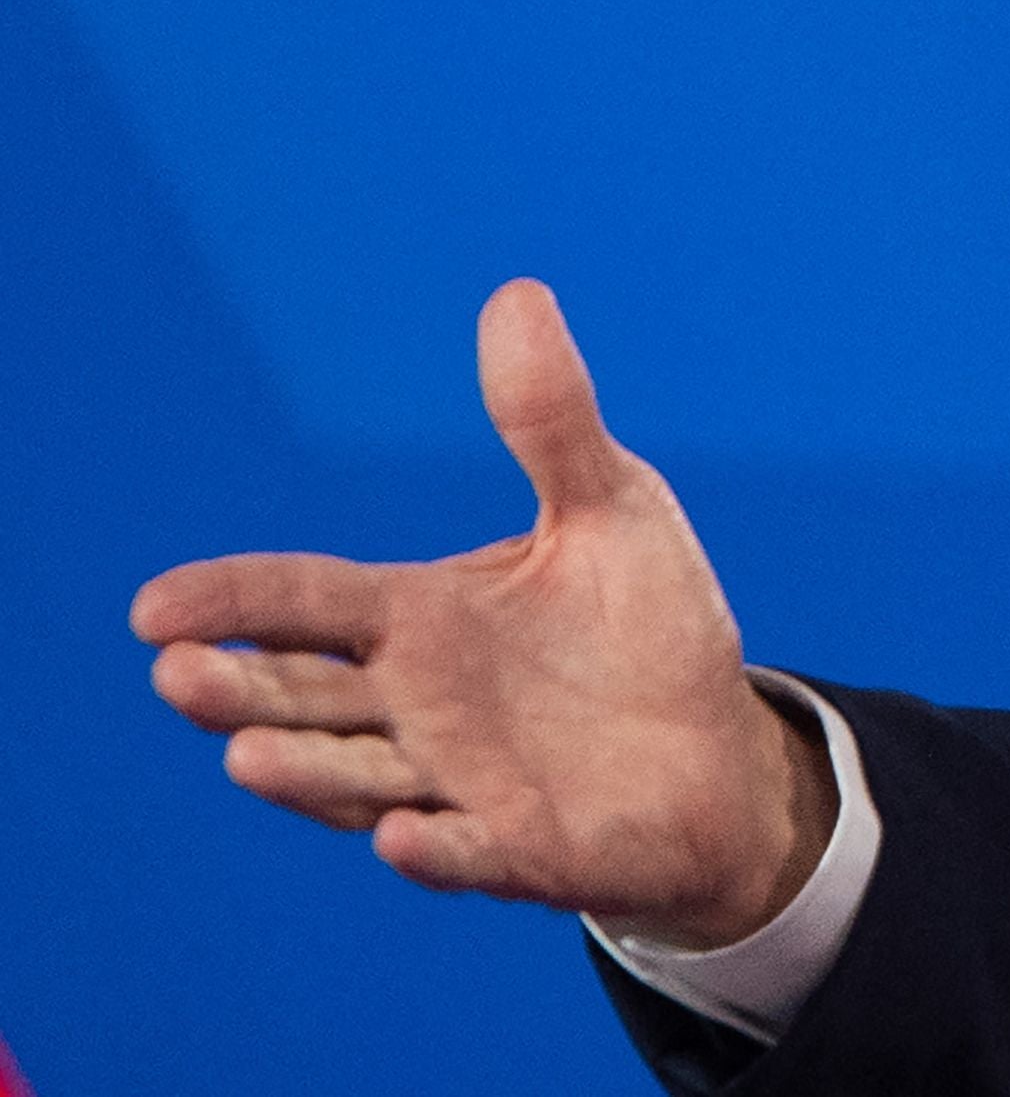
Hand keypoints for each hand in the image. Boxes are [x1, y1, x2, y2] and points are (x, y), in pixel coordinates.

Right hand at [132, 281, 835, 948]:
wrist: (714, 748)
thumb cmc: (643, 627)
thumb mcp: (609, 507)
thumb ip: (551, 420)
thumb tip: (518, 295)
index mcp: (422, 619)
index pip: (307, 604)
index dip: (232, 601)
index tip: (154, 606)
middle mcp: (418, 706)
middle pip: (303, 699)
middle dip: (240, 691)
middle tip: (177, 672)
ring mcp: (462, 784)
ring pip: (359, 782)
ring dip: (304, 773)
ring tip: (246, 755)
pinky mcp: (525, 848)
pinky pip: (472, 856)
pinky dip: (436, 851)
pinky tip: (403, 838)